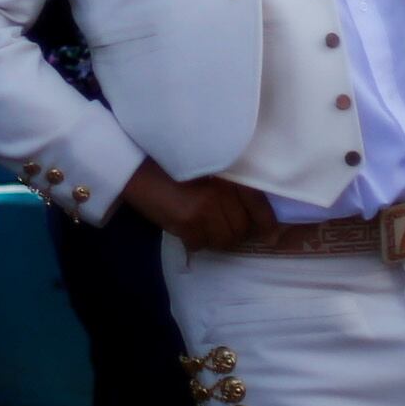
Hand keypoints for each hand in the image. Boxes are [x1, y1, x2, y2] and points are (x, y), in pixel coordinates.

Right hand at [121, 162, 273, 251]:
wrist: (134, 163)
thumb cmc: (169, 161)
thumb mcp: (205, 166)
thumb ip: (229, 186)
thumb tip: (258, 219)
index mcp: (229, 175)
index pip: (259, 206)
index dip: (266, 224)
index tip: (271, 234)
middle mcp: (221, 192)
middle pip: (241, 228)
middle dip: (235, 231)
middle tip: (220, 223)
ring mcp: (204, 209)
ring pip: (223, 240)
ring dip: (216, 238)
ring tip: (204, 227)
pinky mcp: (186, 223)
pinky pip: (200, 244)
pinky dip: (196, 242)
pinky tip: (187, 230)